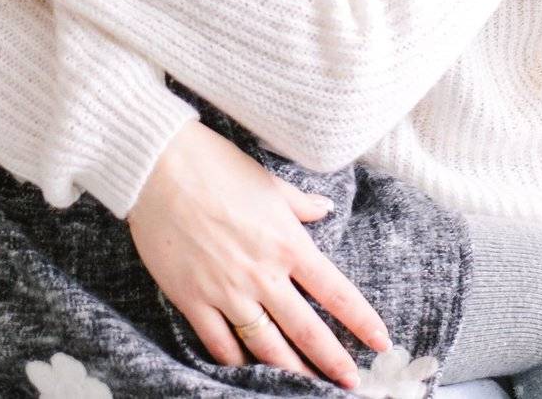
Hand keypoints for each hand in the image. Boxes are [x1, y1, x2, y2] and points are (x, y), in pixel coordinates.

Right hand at [127, 121, 389, 387]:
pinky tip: (247, 372)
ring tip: (307, 388)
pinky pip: (220, 344)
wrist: (160, 168)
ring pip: (267, 346)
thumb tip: (324, 209)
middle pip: (306, 330)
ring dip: (291, 372)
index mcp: (287, 242)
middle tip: (352, 384)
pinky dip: (236, 362)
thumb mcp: (268, 181)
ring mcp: (227, 291)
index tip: (381, 342)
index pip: (335, 290)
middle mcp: (263, 273)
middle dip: (333, 361)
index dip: (361, 320)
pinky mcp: (193, 300)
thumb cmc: (216, 165)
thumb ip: (299, 204)